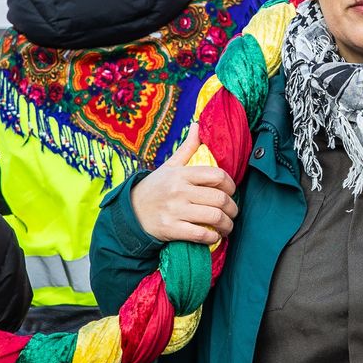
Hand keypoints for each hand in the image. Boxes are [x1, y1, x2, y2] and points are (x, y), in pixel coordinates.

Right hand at [130, 126, 238, 244]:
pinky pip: (201, 234)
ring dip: (227, 224)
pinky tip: (214, 236)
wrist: (130, 212)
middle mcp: (179, 191)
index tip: (231, 192)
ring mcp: (175, 211)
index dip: (231, 185)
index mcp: (181, 174)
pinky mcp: (171, 229)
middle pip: (219, 199)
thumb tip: (198, 124)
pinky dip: (213, 237)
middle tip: (233, 212)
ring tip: (227, 226)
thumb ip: (188, 148)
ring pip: (214, 217)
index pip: (217, 176)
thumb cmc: (155, 188)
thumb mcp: (170, 166)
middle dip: (232, 208)